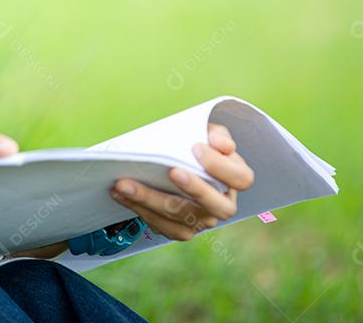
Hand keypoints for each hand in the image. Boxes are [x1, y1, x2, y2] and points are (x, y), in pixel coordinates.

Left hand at [108, 122, 254, 241]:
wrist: (174, 163)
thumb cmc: (194, 146)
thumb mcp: (206, 132)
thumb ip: (215, 134)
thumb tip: (220, 144)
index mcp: (236, 178)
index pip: (241, 178)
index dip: (221, 166)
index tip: (196, 148)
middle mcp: (223, 205)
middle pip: (217, 207)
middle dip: (194, 189)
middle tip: (170, 171)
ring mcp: (202, 221)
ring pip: (181, 218)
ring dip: (150, 200)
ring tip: (124, 183)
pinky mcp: (180, 229)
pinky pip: (162, 225)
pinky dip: (139, 209)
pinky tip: (120, 194)